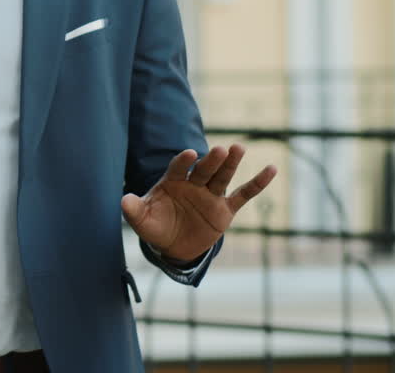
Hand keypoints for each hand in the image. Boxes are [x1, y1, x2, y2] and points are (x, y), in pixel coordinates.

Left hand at [121, 143, 276, 262]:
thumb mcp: (142, 221)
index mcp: (172, 182)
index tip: (190, 154)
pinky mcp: (225, 209)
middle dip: (212, 160)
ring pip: (223, 177)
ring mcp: (210, 195)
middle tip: (221, 149)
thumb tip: (123, 201)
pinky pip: (243, 195)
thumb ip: (134, 210)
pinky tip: (271, 169)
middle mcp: (192, 184)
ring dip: (230, 164)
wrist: (173, 246)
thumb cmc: (156, 227)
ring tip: (238, 148)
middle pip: (204, 170)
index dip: (183, 161)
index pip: (178, 168)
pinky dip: (257, 184)